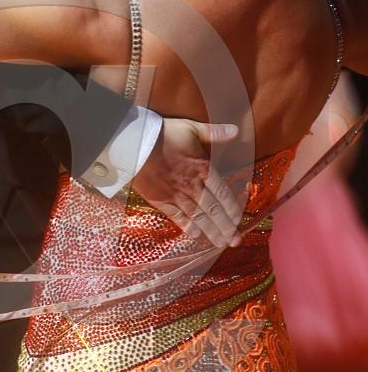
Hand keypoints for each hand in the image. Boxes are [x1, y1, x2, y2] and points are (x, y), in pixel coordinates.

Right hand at [131, 118, 242, 247]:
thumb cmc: (162, 134)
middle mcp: (191, 186)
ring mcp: (175, 195)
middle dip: (225, 227)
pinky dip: (187, 226)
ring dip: (210, 231)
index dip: (232, 209)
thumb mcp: (191, 128)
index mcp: (202, 169)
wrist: (132, 144)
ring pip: (197, 217)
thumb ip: (214, 132)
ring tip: (221, 243)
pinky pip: (176, 216)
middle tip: (235, 241)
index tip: (239, 221)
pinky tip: (195, 235)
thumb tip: (235, 130)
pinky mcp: (160, 199)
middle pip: (212, 210)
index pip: (222, 194)